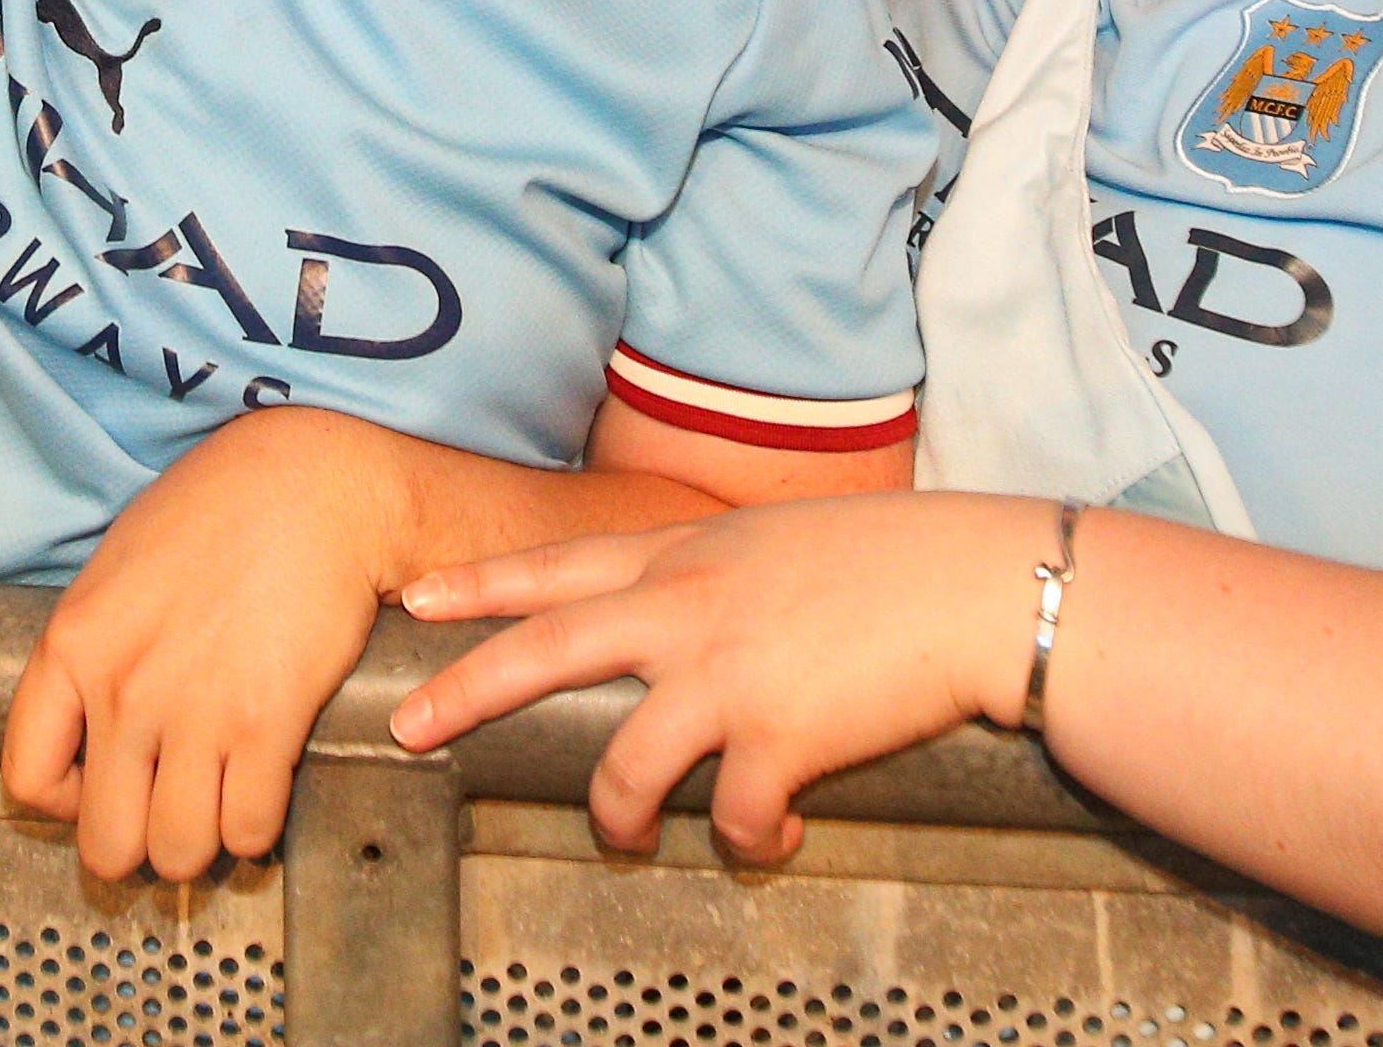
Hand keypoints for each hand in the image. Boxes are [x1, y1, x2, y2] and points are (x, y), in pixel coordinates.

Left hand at [0, 407, 414, 883]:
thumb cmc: (223, 512)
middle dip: (139, 842)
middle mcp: (124, 690)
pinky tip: (264, 786)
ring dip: (203, 839)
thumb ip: (94, 652)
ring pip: (180, 853)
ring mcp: (195, 712)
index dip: (66, 803)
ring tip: (219, 800)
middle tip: (167, 811)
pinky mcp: (268, 723)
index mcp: (74, 645)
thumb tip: (92, 721)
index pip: (28, 779)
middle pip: (107, 845)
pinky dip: (259, 827)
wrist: (314, 484)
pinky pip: (250, 830)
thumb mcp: (118, 570)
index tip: (99, 789)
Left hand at [389, 493, 1046, 861]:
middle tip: (407, 728)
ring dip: (614, 817)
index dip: (481, 583)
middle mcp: (686, 611)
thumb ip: (719, 572)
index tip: (418, 596)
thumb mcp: (780, 539)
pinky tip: (769, 841)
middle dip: (465, 691)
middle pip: (544, 651)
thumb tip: (688, 611)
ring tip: (622, 835)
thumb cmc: (894, 560)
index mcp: (686, 558)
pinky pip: (730, 818)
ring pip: (624, 767)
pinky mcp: (777, 740)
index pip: (558, 564)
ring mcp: (725, 676)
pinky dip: (744, 843)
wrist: (975, 584)